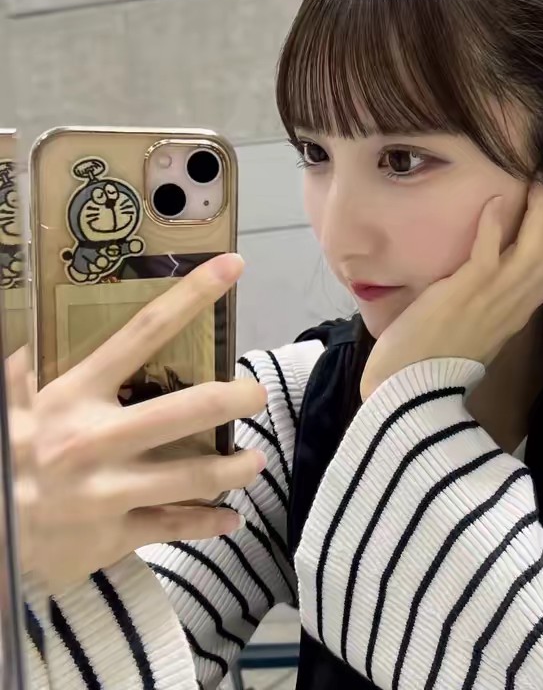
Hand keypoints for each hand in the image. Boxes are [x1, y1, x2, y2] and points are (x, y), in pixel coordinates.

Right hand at [21, 253, 267, 593]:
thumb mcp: (9, 399)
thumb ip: (30, 362)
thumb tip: (50, 316)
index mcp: (73, 396)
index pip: (142, 333)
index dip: (191, 297)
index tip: (232, 268)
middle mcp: (97, 440)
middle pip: (186, 410)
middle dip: (233, 398)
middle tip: (256, 394)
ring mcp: (108, 492)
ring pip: (193, 476)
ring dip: (235, 467)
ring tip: (256, 459)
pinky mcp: (111, 535)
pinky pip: (170, 529)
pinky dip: (206, 524)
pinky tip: (229, 519)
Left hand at [361, 185, 542, 399]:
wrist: (409, 384)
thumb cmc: (438, 355)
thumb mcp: (480, 326)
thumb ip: (494, 299)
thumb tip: (495, 267)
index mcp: (521, 310)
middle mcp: (516, 303)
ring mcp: (492, 298)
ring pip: (535, 250)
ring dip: (540, 211)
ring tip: (537, 180)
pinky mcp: (465, 293)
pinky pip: (488, 254)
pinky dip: (492, 226)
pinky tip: (493, 201)